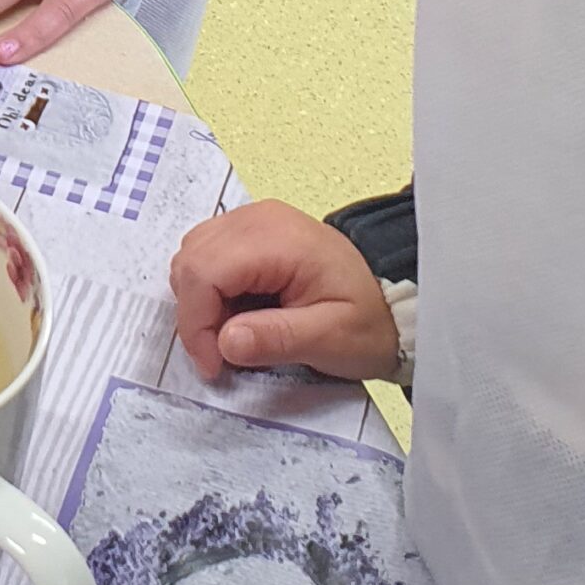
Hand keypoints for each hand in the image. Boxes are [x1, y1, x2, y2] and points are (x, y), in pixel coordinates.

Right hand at [170, 200, 400, 382]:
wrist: (394, 302)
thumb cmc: (367, 322)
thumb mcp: (330, 339)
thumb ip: (277, 338)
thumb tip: (224, 342)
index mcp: (275, 238)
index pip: (205, 271)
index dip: (197, 322)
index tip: (213, 366)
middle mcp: (256, 219)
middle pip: (191, 260)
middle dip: (195, 314)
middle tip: (222, 355)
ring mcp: (251, 220)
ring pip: (192, 256)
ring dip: (200, 301)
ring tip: (234, 334)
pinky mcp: (250, 232)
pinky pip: (207, 255)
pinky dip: (210, 290)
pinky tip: (238, 314)